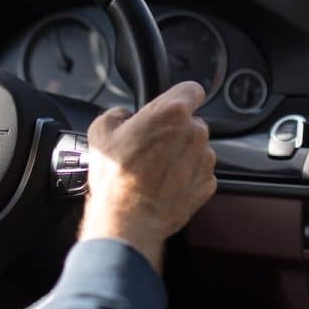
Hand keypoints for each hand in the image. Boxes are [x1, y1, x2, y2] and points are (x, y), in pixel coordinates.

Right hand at [78, 81, 216, 271]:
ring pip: (196, 147)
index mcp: (172, 112)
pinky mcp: (208, 183)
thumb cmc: (115, 177)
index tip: (171, 107)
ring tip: (155, 169)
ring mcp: (205, 159)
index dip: (179, 97)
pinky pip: (199, 171)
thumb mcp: (100, 132)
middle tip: (151, 145)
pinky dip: (186, 175)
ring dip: (181, 153)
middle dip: (176, 130)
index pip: (192, 89)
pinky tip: (164, 184)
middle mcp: (195, 132)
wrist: (128, 219)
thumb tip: (123, 116)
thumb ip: (116, 114)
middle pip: (192, 121)